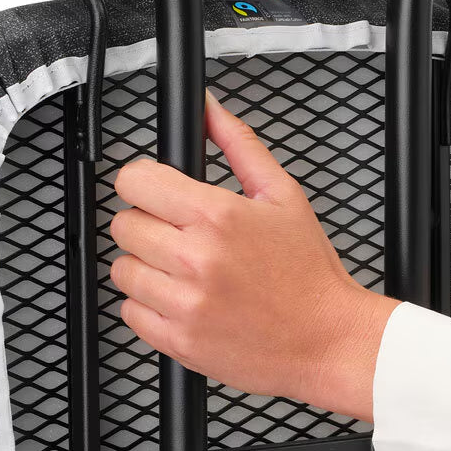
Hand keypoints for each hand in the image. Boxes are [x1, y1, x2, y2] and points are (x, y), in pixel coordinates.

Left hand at [111, 92, 395, 420]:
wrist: (327, 341)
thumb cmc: (309, 277)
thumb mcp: (283, 196)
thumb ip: (239, 145)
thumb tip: (209, 108)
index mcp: (217, 216)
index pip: (134, 182)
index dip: (143, 184)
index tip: (157, 196)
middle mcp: (195, 259)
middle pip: (123, 226)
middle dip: (146, 226)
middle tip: (177, 239)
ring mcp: (185, 304)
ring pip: (122, 271)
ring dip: (145, 269)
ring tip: (183, 275)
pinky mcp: (179, 342)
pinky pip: (131, 314)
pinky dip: (149, 308)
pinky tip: (183, 303)